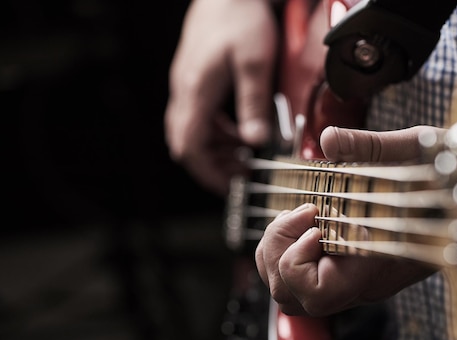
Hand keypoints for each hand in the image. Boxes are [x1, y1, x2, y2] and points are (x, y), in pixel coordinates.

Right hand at [165, 0, 277, 194]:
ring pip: (191, 132)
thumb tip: (255, 141)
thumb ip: (254, 104)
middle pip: (187, 144)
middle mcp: (184, 92)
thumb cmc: (240, 20)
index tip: (231, 185)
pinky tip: (239, 130)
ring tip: (245, 154)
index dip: (208, 173)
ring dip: (215, 149)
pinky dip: (216, 132)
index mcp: (196, 92)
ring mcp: (186, 86)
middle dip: (212, 165)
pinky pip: (198, 117)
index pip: (190, 147)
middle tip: (242, 173)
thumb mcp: (255, 63)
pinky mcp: (192, 80)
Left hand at [255, 125, 445, 315]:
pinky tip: (310, 218)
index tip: (314, 213)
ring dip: (280, 252)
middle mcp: (364, 284)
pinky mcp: (352, 271)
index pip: (317, 293)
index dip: (297, 261)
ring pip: (292, 294)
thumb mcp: (421, 150)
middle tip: (303, 211)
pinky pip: (304, 279)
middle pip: (293, 298)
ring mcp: (356, 281)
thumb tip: (328, 138)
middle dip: (279, 252)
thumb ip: (373, 147)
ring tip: (303, 213)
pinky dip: (290, 250)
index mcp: (379, 266)